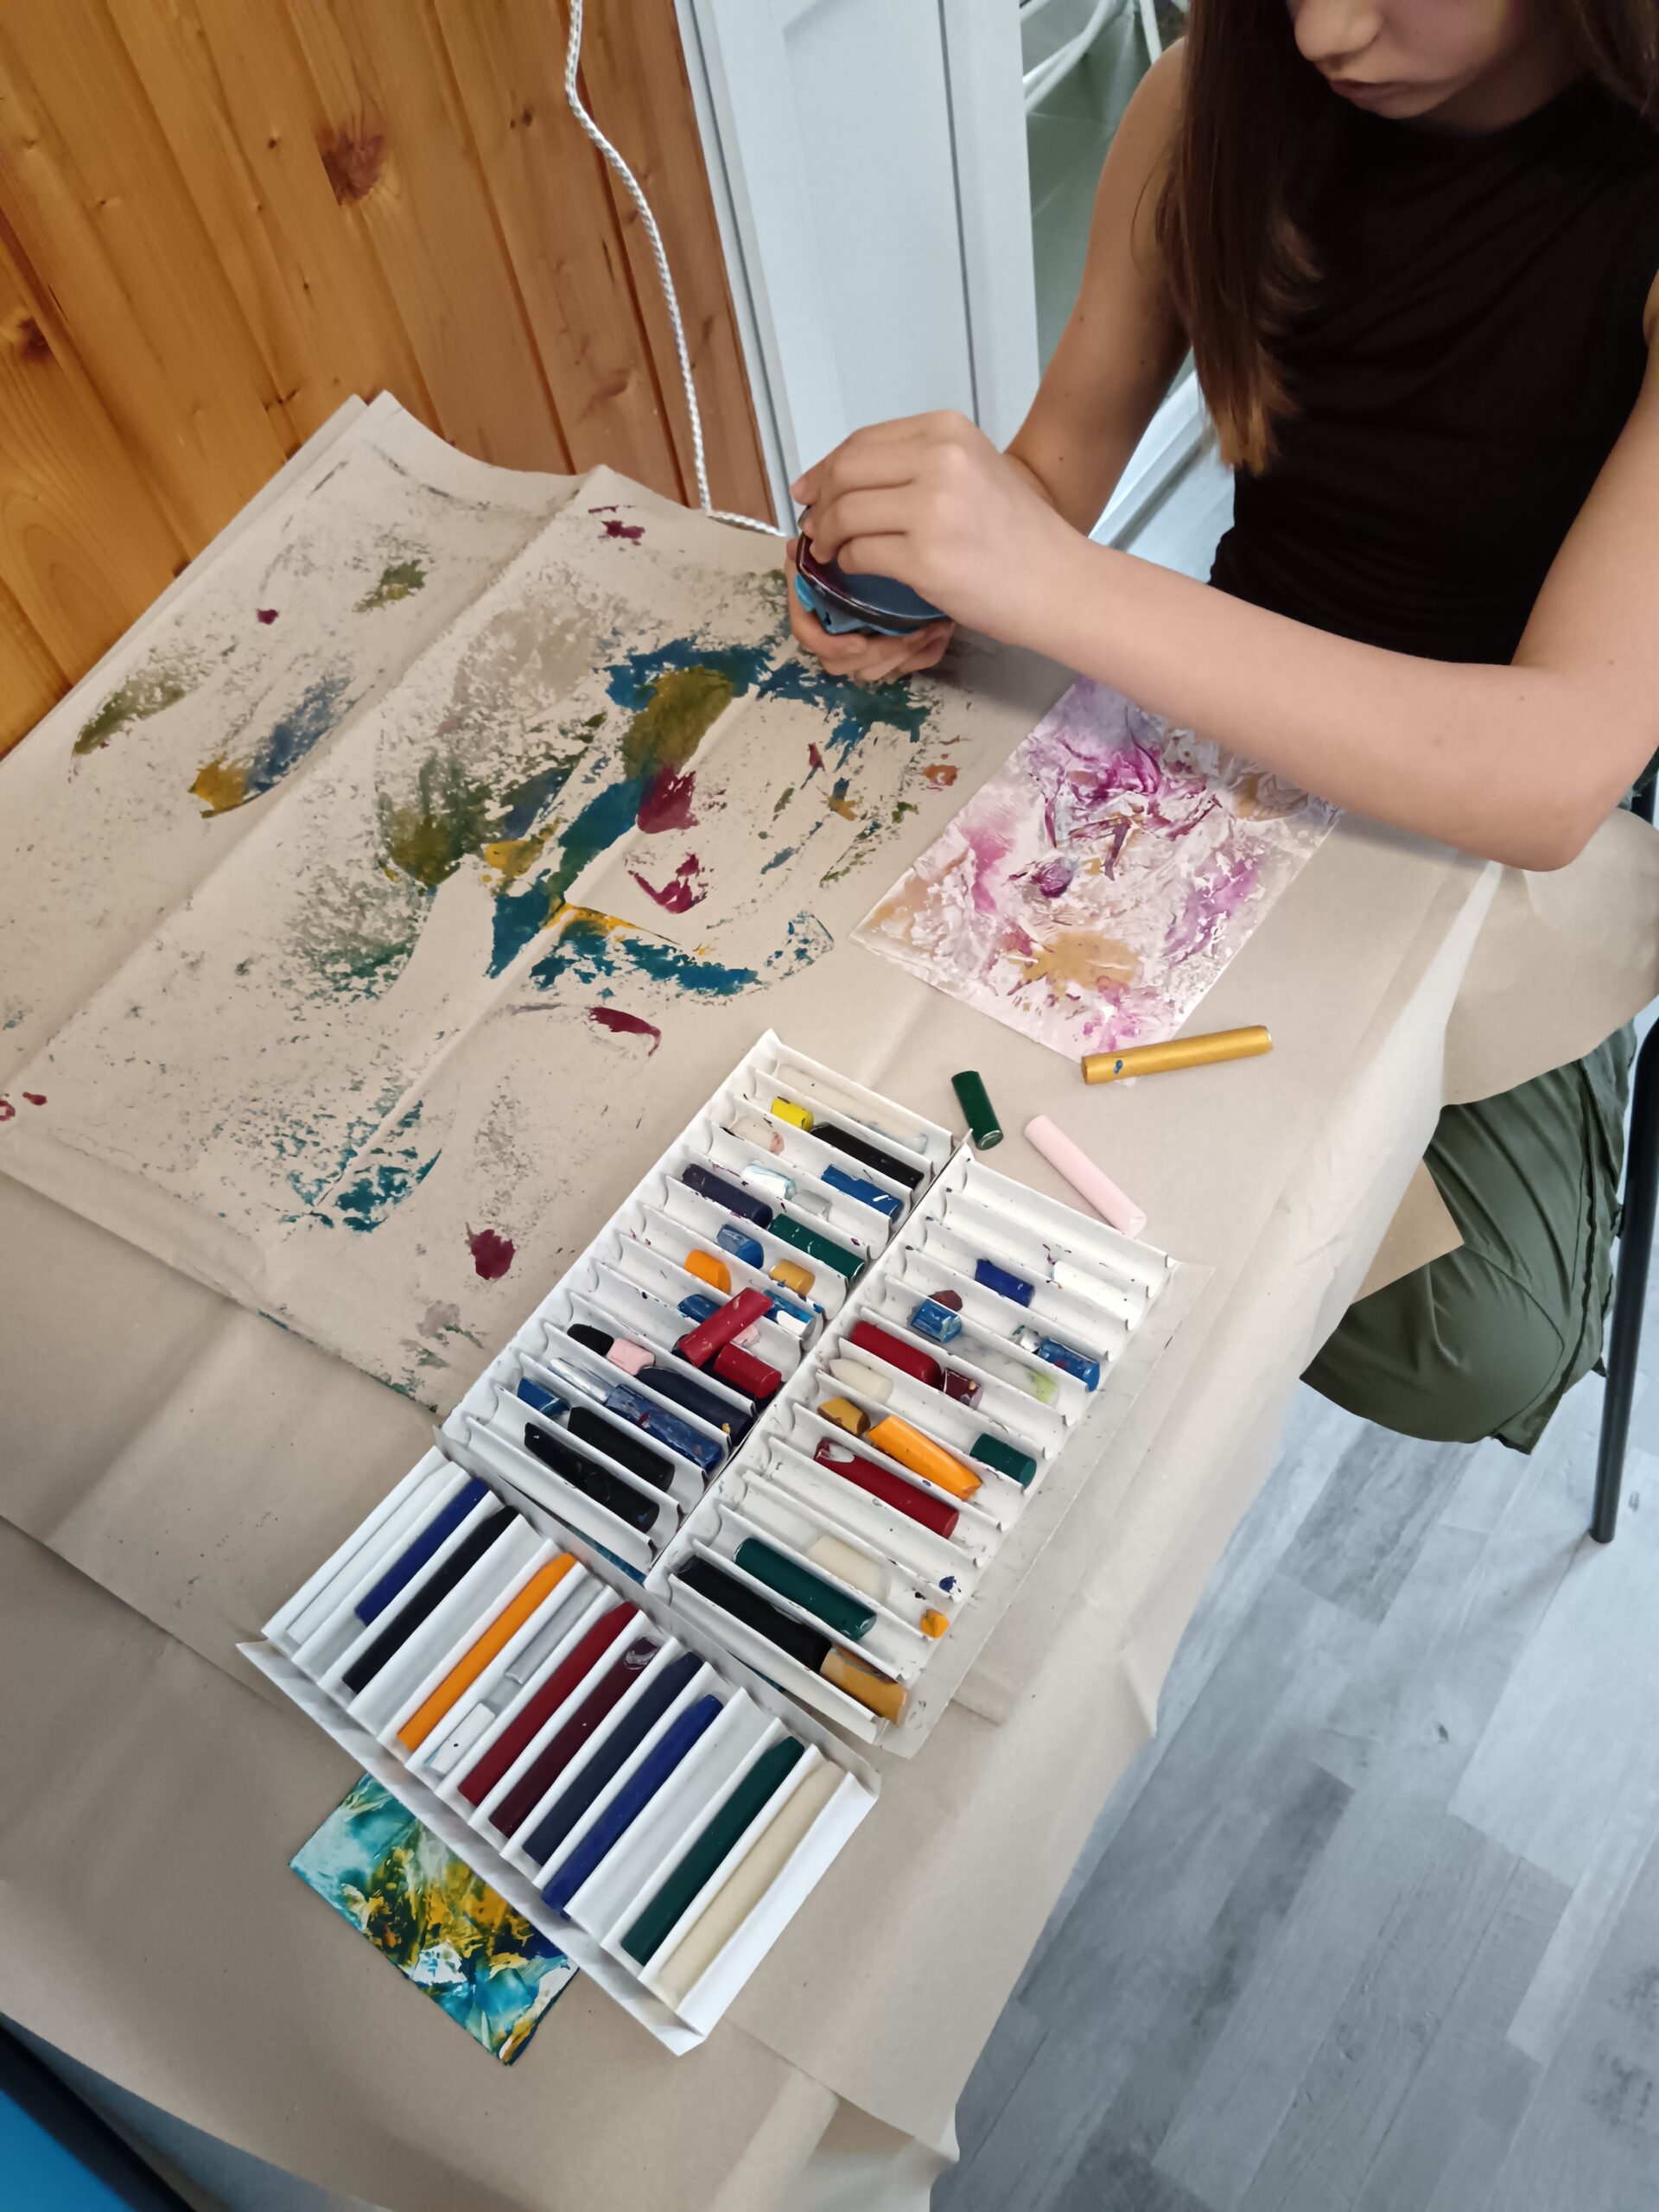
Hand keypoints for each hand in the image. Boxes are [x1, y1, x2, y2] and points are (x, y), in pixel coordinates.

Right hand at [783, 543, 952, 683]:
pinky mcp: (890, 649)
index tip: (859, 642)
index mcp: (814, 602)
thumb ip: (815, 544)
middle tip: (914, 634)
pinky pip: (904, 667)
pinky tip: (941, 635)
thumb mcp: (837, 536)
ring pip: (872, 672)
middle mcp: (833, 628)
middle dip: (879, 654)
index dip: (831, 645)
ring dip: (904, 656)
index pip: (808, 635)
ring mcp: (861, 643)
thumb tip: (792, 548)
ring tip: (933, 629)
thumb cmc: (859, 539)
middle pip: (841, 664)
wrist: (903, 544)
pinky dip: (923, 656)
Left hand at [791, 410, 1079, 643]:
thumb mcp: (972, 471)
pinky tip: (854, 568)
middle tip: (813, 524)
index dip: (825, 467)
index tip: (809, 488)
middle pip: (846, 472)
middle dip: (819, 501)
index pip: (862, 442)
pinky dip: (848, 562)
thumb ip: (918, 464)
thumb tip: (845, 477)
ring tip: (828, 549)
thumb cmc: (1017, 536)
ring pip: (845, 513)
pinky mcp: (924, 557)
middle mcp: (939, 459)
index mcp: (947, 431)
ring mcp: (931, 508)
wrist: (1058, 582)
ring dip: (825, 534)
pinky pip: (860, 553)